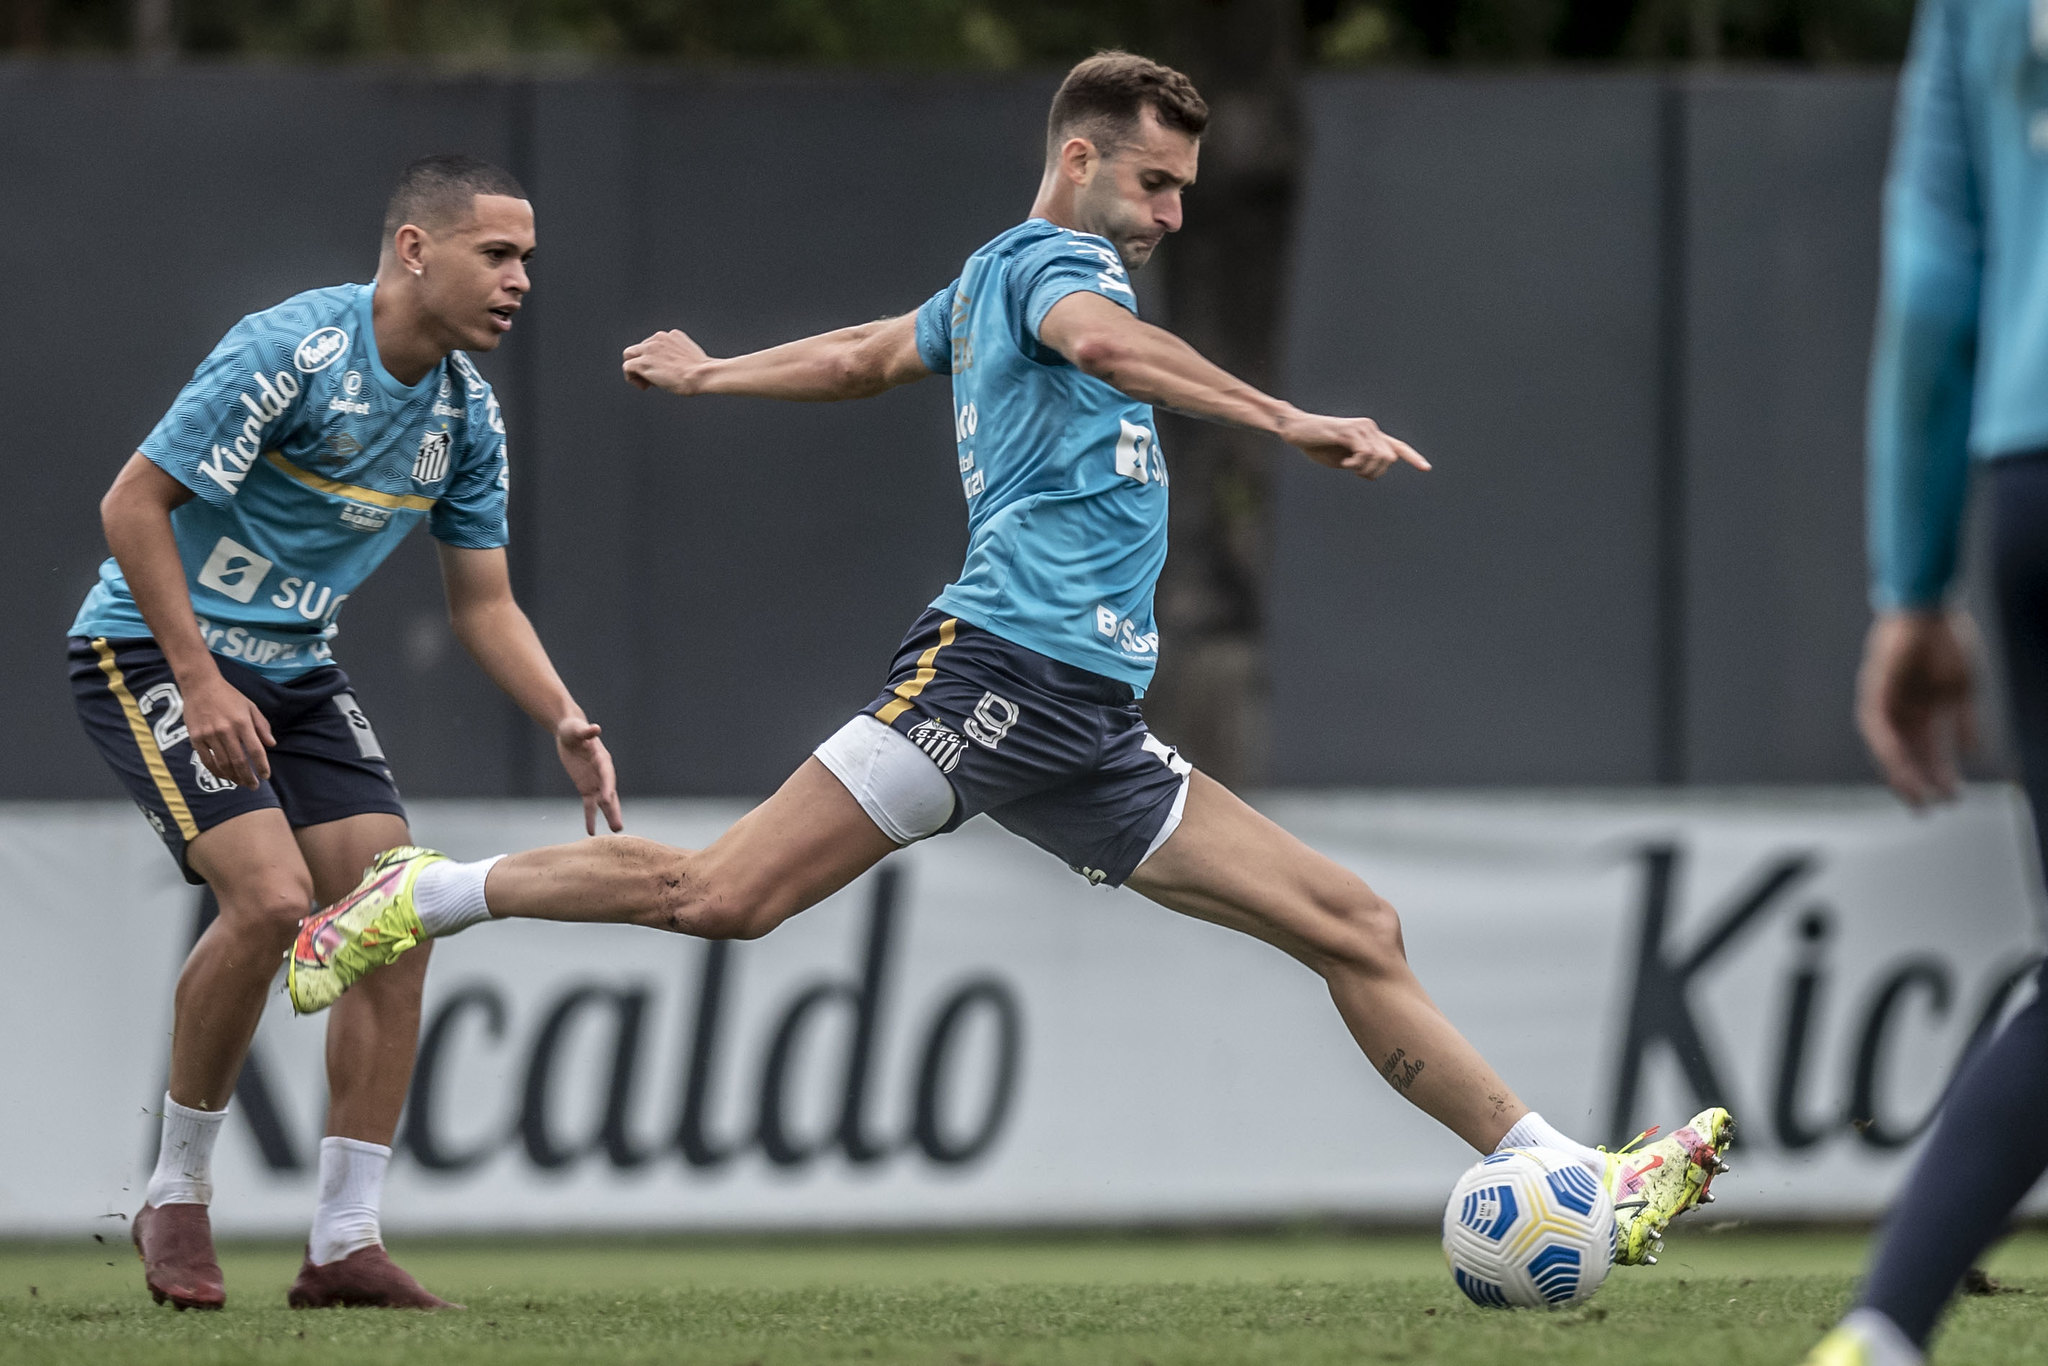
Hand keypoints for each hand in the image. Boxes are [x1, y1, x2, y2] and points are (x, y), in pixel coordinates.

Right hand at [182, 670, 273, 788]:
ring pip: (223, 763)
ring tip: (240, 783)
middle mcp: (226, 730)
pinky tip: (224, 776)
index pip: (255, 750)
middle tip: (254, 786)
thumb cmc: (229, 696)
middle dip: (248, 777)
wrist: (200, 686)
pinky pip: (207, 760)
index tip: (265, 776)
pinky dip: (216, 771)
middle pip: (239, 761)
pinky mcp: (196, 738)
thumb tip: (271, 745)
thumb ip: (262, 726)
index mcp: (242, 723)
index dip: (262, 766)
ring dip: (233, 777)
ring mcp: (209, 735)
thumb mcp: (250, 706)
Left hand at [556, 715, 623, 834]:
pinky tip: (590, 831)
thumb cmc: (574, 729)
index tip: (606, 799)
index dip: (607, 786)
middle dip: (613, 809)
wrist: (570, 732)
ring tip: (616, 829)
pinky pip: (589, 805)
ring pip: (603, 802)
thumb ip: (587, 731)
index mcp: (602, 759)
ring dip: (608, 815)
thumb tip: (595, 728)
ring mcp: (595, 782)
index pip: (607, 775)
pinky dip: (590, 817)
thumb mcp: (577, 729)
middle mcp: (602, 773)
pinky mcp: (585, 788)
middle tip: (618, 825)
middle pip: (610, 793)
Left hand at [623, 330, 711, 394]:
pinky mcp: (643, 362)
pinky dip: (632, 378)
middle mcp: (658, 338)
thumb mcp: (691, 357)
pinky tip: (644, 387)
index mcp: (671, 335)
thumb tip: (673, 368)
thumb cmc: (702, 372)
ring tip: (647, 383)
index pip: (654, 344)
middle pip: (640, 348)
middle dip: (644, 362)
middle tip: (654, 378)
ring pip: (629, 355)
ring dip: (636, 369)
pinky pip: (627, 367)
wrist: (701, 375)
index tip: (664, 371)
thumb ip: (679, 356)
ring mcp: (649, 349)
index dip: (655, 358)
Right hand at [1278, 410, 1430, 479]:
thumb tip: (1377, 468)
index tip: (1426, 468)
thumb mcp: (1343, 459)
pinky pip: (1365, 453)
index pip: (1397, 447)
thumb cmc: (1317, 445)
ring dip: (1364, 470)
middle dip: (1375, 472)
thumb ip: (1361, 463)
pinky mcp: (1349, 431)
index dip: (1412, 457)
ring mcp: (1361, 427)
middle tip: (1355, 472)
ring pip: (1379, 457)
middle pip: (1389, 458)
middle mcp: (1370, 428)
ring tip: (1348, 467)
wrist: (1296, 430)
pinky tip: (1344, 464)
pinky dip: (1356, 464)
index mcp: (1370, 435)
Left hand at [1856, 611, 1977, 805]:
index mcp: (1923, 709)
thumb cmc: (1948, 642)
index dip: (1937, 774)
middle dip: (1915, 782)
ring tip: (1914, 794)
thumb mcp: (1963, 691)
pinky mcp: (1873, 689)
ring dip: (1900, 770)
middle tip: (1926, 810)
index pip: (1926, 750)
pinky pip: (1876, 724)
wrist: (1931, 607)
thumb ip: (1966, 724)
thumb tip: (1974, 754)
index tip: (1949, 797)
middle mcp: (1901, 709)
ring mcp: (1885, 700)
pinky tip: (1899, 763)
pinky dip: (1887, 744)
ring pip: (1888, 746)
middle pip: (1905, 754)